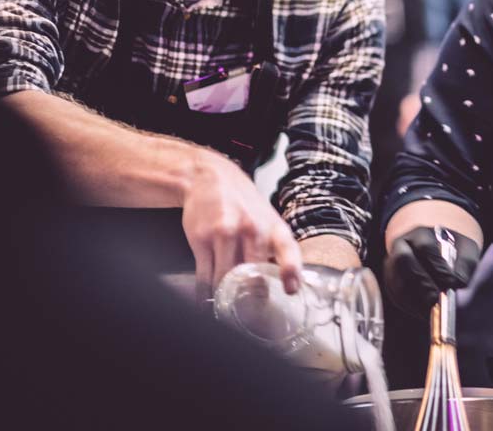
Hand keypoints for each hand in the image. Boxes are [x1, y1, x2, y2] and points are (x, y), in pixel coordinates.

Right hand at [182, 148, 302, 297]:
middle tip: (249, 315)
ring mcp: (225, 233)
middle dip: (250, 298)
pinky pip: (204, 276)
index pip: (288, 249)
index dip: (291, 270)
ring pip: (225, 280)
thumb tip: (283, 285)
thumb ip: (274, 250)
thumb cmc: (243, 204)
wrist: (209, 177)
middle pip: (252, 274)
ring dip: (224, 298)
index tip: (291, 290)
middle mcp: (251, 229)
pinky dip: (205, 294)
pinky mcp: (201, 238)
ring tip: (226, 308)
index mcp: (273, 227)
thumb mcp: (267, 220)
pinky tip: (206, 302)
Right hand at [384, 225, 480, 316]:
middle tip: (436, 298)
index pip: (425, 247)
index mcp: (421, 234)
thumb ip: (466, 264)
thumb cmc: (454, 251)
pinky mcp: (391, 283)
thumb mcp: (466, 250)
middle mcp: (402, 246)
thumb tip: (459, 283)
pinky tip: (426, 313)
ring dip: (414, 299)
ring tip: (432, 309)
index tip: (452, 282)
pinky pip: (396, 296)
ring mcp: (392, 265)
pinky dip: (410, 307)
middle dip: (420, 282)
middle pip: (402, 261)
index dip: (437, 265)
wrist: (438, 253)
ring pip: (396, 281)